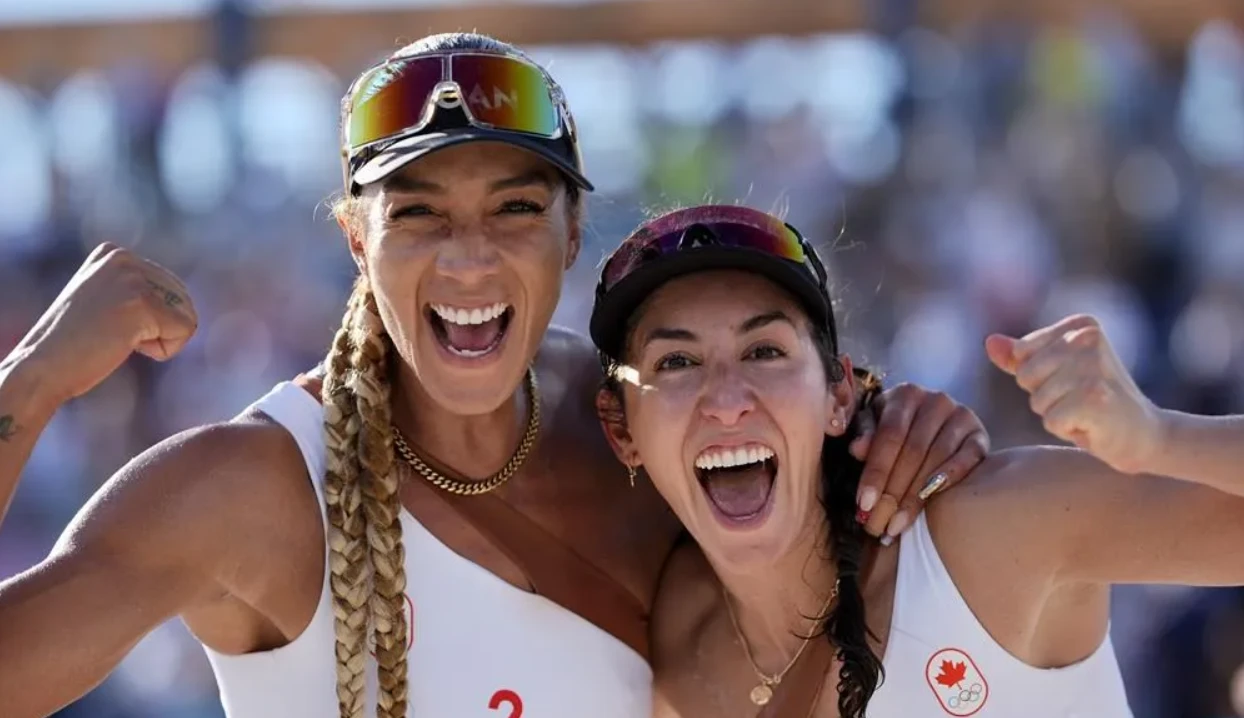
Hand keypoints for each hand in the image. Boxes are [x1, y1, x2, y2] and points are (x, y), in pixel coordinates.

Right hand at [10, 243, 197, 405]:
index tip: (109, 324)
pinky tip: (125, 346)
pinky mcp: (142, 304)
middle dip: (159, 328)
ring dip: (160, 339)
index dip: (151, 318)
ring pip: (187, 317)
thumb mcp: (104, 301)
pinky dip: (164, 350)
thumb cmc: (72, 344)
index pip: (171, 288)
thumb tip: (183, 296)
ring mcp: (132, 279)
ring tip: (118, 339)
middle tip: (115, 335)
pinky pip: (185, 331)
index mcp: (114, 254)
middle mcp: (124, 259)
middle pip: (184, 300)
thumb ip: (134, 289)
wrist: (41, 367)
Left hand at [852, 383, 989, 543]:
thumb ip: (865, 434)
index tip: (864, 504)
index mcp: (905, 394)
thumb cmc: (896, 425)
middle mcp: (936, 400)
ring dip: (916, 496)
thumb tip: (857, 449)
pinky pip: (967, 460)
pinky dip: (949, 480)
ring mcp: (961, 416)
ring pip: (936, 459)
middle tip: (879, 522)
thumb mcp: (874, 424)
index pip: (889, 436)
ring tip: (898, 524)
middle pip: (913, 451)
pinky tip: (931, 501)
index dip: (876, 471)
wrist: (935, 422)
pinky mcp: (980, 435)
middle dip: (893, 491)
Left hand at [986, 314, 1158, 474]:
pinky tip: (1092, 425)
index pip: (1022, 354)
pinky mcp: (1096, 397)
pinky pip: (1051, 420)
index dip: (1039, 378)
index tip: (1072, 383)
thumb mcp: (1053, 373)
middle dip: (1044, 397)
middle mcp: (1089, 337)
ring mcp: (1094, 366)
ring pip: (1037, 400)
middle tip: (1079, 401)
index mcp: (1080, 324)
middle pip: (1026, 376)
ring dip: (1056, 415)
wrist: (1143, 434)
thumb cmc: (1093, 402)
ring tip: (1086, 412)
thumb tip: (989, 341)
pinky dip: (1066, 429)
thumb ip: (1019, 357)